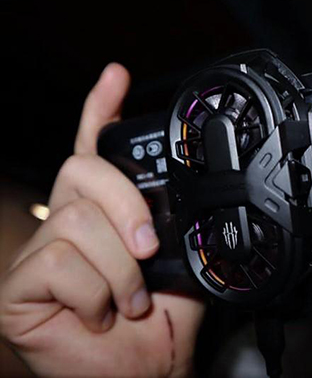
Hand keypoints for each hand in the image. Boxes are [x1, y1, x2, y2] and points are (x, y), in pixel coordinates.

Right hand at [0, 64, 203, 376]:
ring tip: (130, 299)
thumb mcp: (180, 262)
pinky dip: (95, 292)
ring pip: (77, 222)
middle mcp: (68, 223)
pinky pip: (60, 263)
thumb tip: (178, 197)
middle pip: (83, 172)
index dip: (99, 109)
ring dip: (119, 267)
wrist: (145, 370)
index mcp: (106, 214)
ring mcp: (40, 253)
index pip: (94, 151)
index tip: (115, 76)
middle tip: (149, 247)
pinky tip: (98, 313)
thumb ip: (173, 224)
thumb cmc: (160, 321)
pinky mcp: (19, 286)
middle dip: (126, 206)